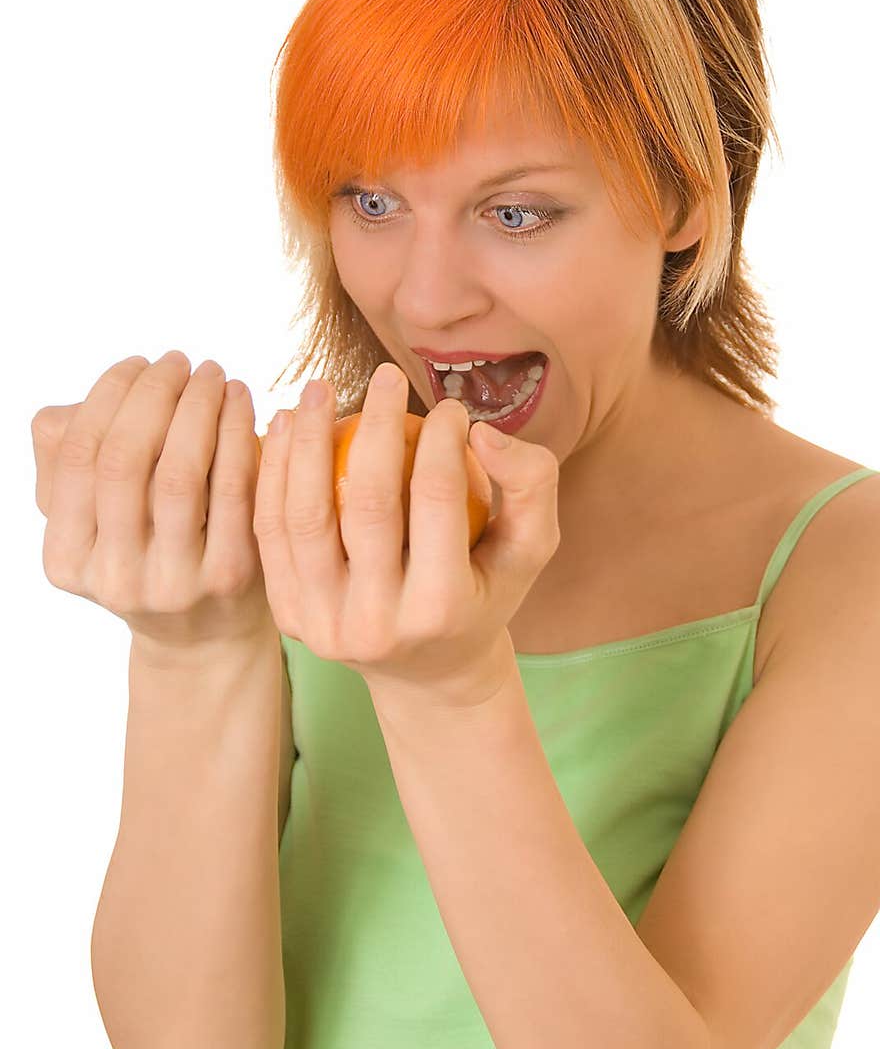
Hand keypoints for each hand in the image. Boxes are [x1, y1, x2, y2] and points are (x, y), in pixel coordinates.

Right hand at [31, 351, 275, 655]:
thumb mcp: (96, 518)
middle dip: (155, 394)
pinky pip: (235, 490)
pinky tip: (244, 403)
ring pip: (180, 474)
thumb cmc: (146, 551)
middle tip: (181, 361)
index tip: (137, 362)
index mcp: (65, 558)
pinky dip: (239, 434)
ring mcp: (173, 583)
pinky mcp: (230, 578)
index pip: (79, 456)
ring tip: (215, 374)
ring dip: (199, 407)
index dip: (108, 397)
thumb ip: (71, 459)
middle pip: (126, 461)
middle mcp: (113, 577)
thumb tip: (76, 407)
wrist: (204, 635)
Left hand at [252, 362, 560, 706]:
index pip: (438, 502)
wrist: (427, 673)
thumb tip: (483, 431)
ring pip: (305, 517)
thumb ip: (531, 484)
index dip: (444, 441)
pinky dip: (274, 474)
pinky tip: (284, 425)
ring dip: (305, 442)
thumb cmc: (485, 592)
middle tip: (385, 375)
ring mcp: (324, 626)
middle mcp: (378, 624)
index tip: (450, 408)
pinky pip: (273, 532)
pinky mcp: (288, 617)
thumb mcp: (529, 548)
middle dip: (377, 426)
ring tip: (318, 389)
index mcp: (441, 610)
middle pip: (368, 505)